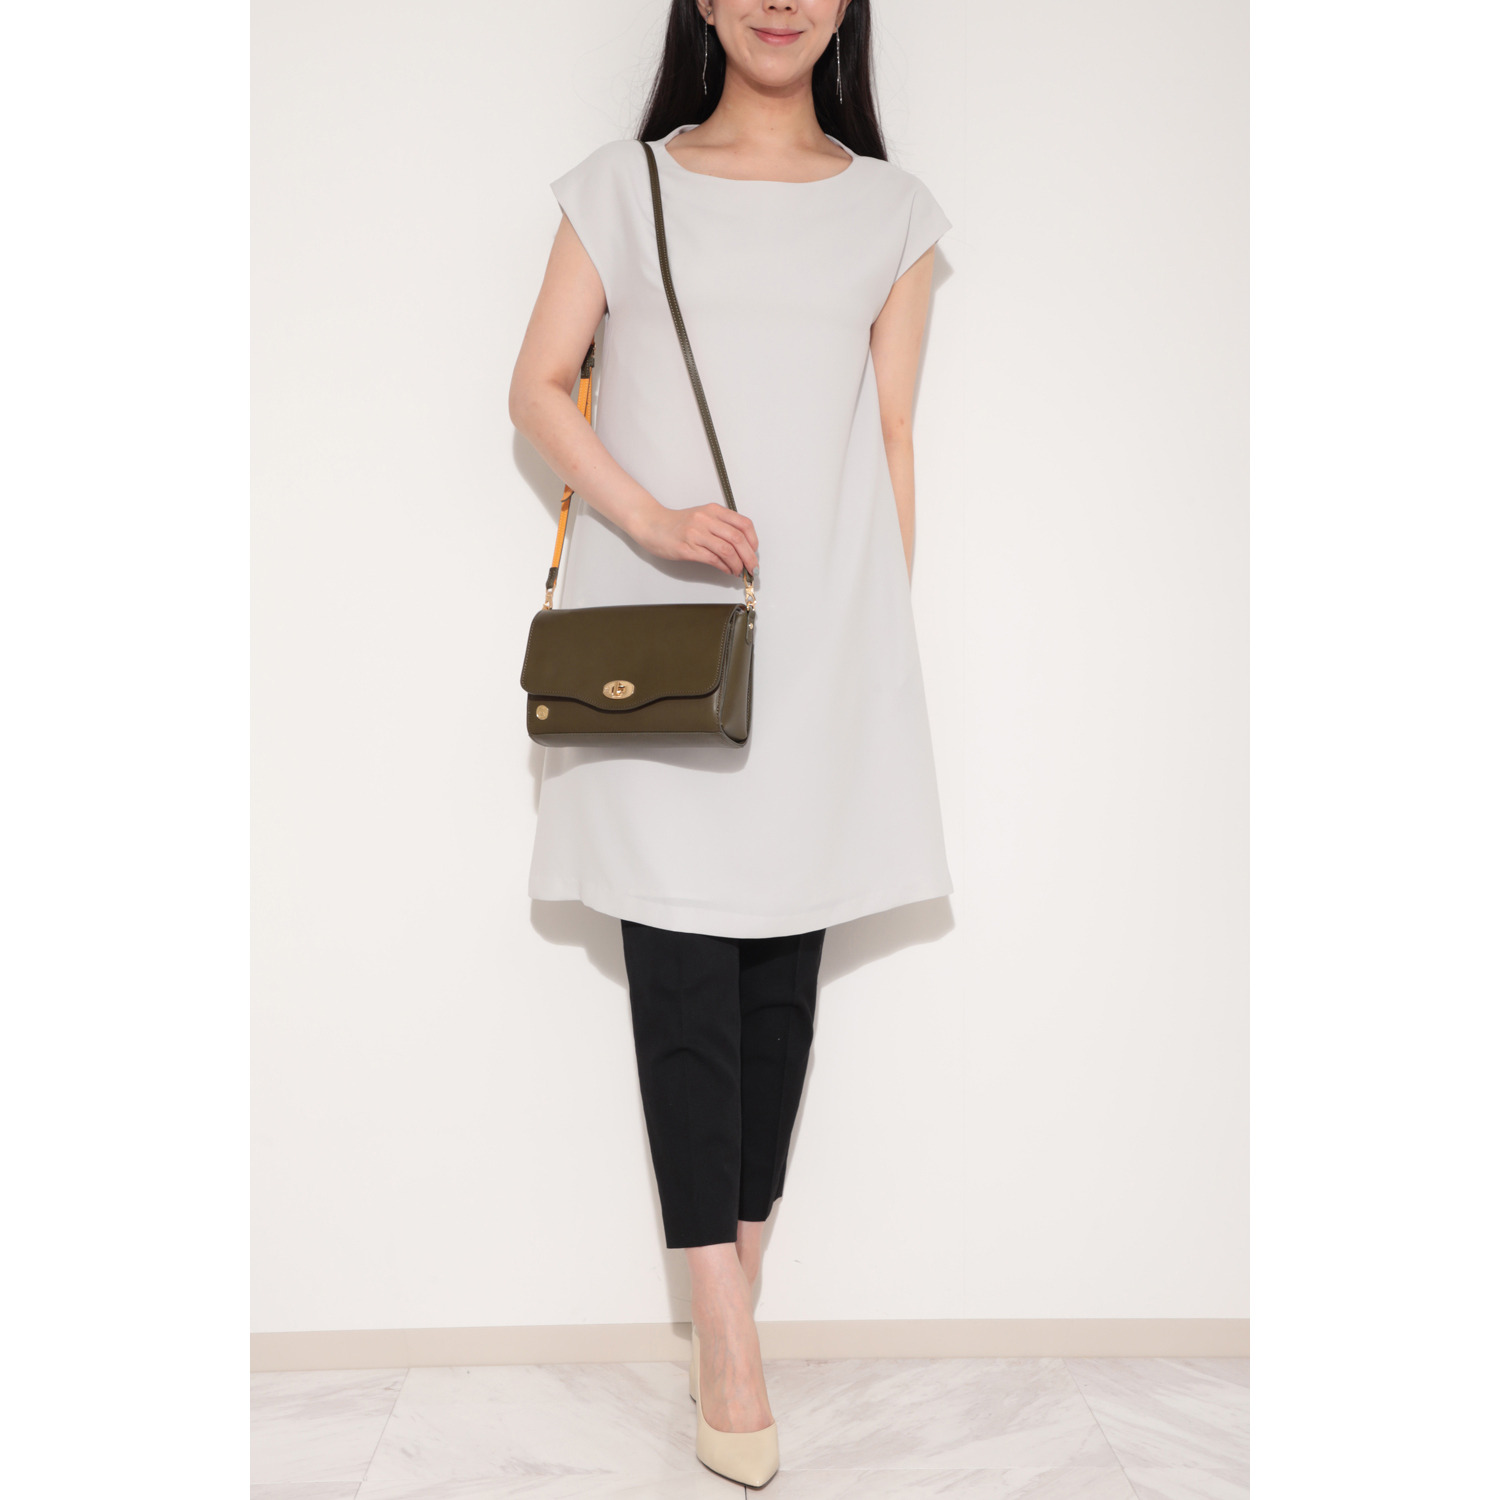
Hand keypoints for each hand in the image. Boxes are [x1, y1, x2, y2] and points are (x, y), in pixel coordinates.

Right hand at [633, 501, 758, 576]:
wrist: (652, 525)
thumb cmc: (678, 523)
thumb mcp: (703, 517)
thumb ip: (722, 527)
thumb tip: (742, 547)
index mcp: (713, 510)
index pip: (743, 524)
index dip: (753, 540)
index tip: (754, 552)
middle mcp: (706, 520)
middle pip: (738, 539)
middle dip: (749, 557)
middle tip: (752, 567)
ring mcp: (696, 533)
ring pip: (727, 550)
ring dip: (737, 564)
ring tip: (739, 571)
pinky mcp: (687, 548)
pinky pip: (713, 559)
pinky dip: (724, 567)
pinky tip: (727, 570)